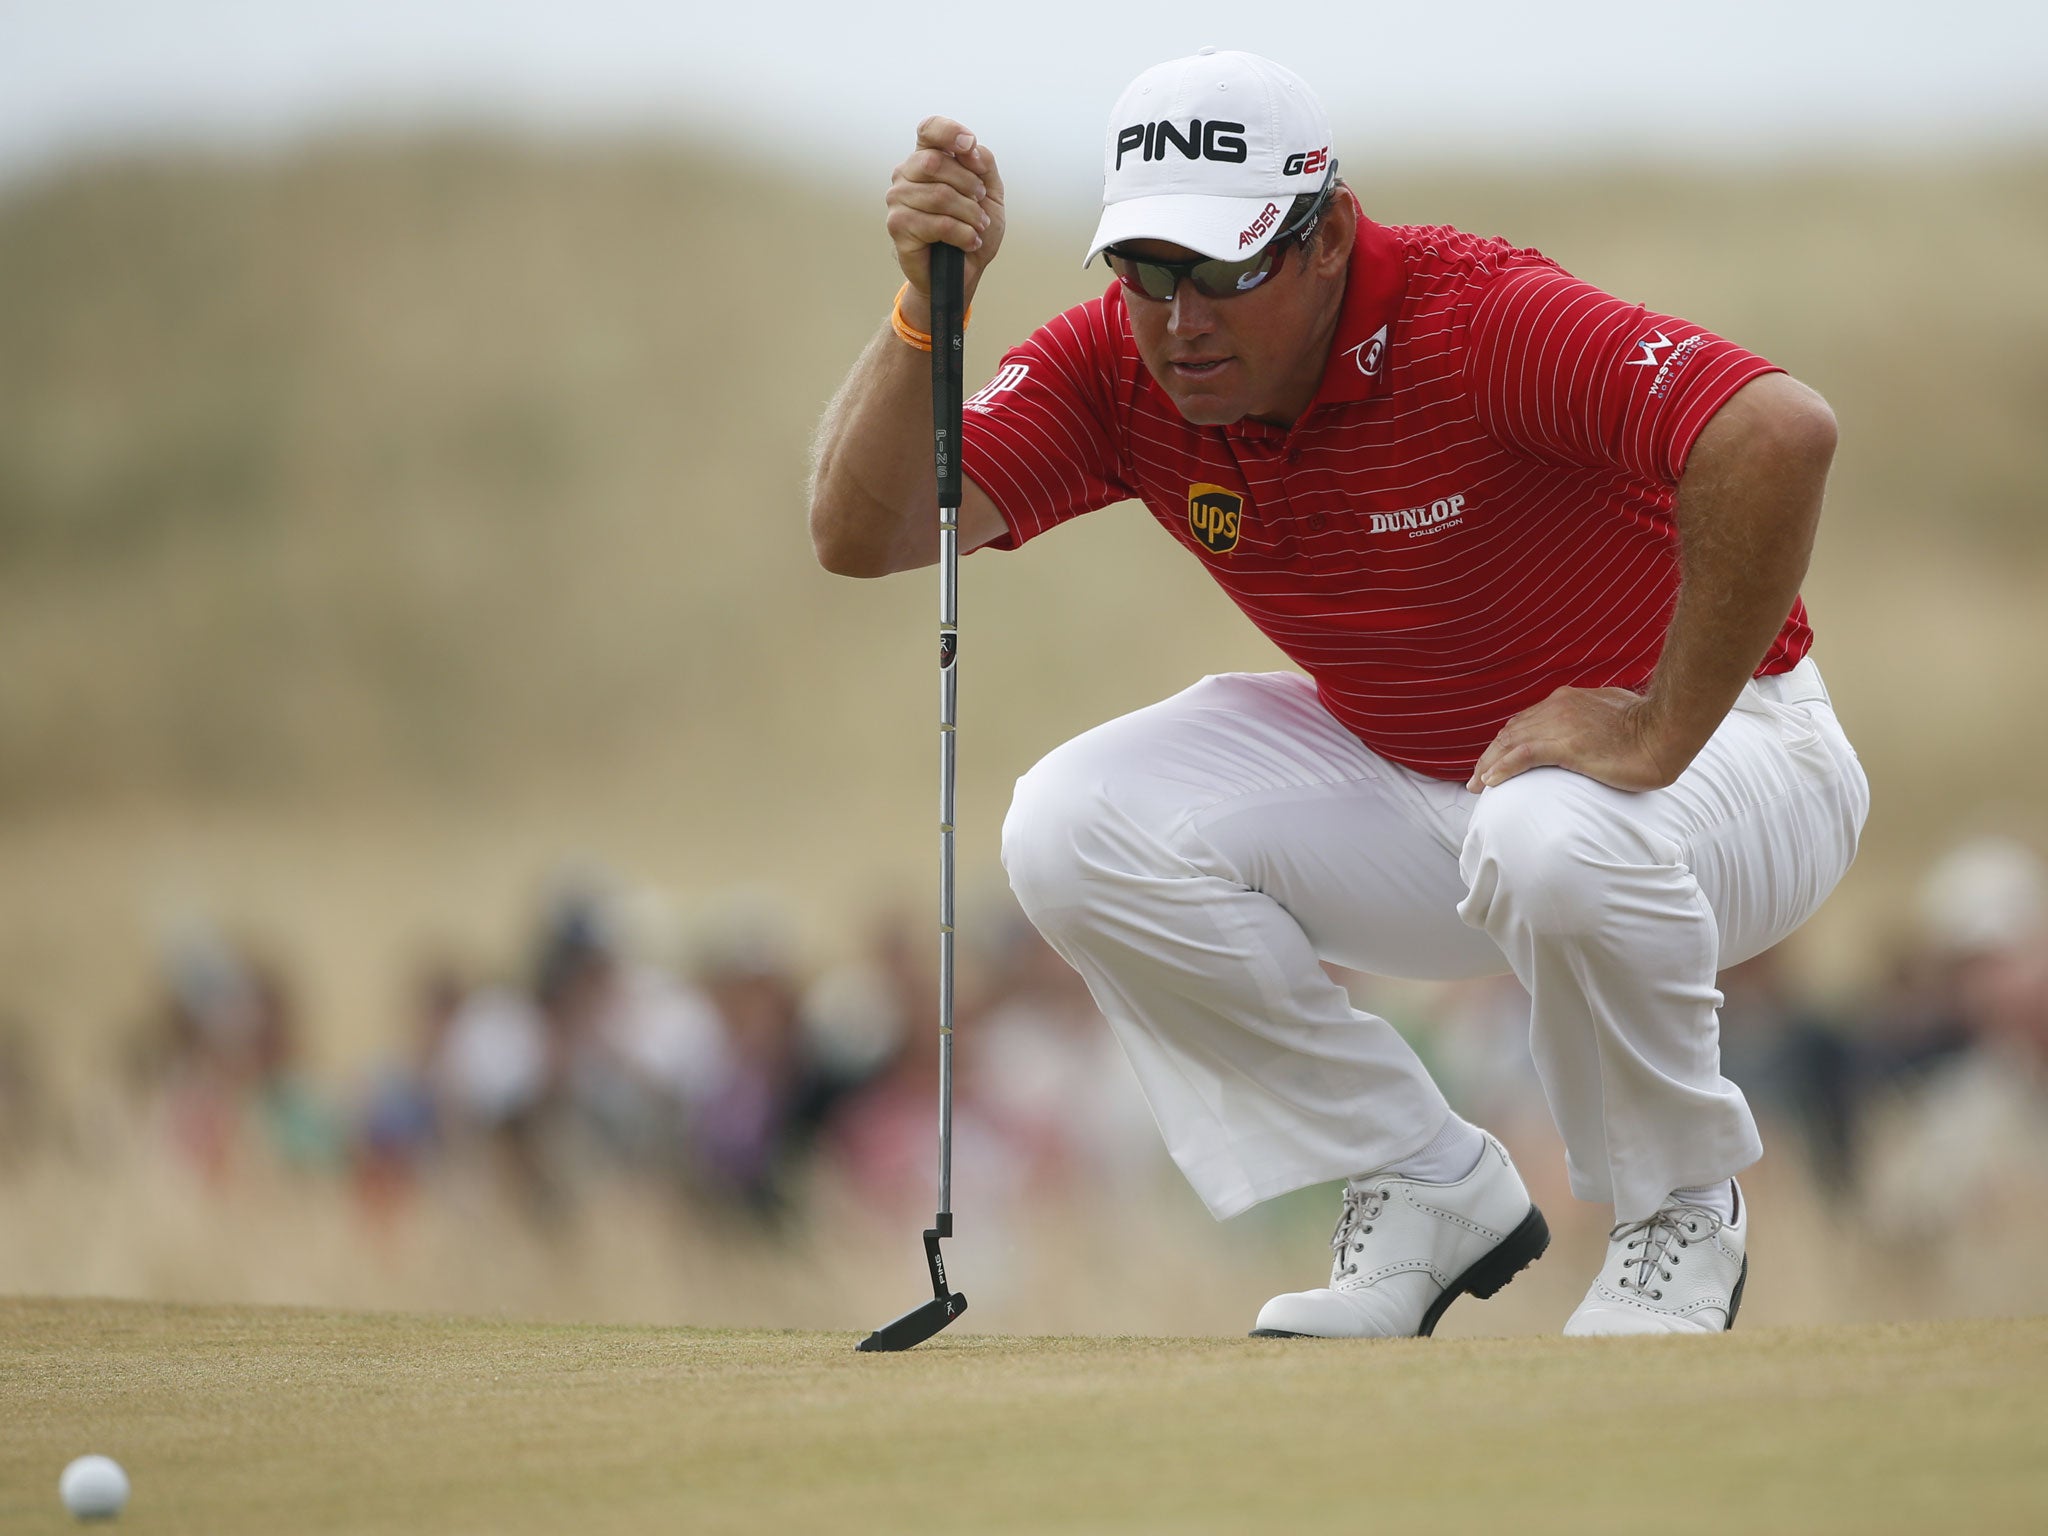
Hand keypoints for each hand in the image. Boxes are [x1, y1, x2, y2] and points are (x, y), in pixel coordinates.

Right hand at [886, 117, 1006, 320]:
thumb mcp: (989, 192)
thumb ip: (983, 164)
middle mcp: (906, 174)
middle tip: (980, 203)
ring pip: (940, 195)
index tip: (970, 146)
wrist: (965, 271)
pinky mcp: (898, 226)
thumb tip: (970, 149)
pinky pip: (937, 223)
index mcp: (926, 158)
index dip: (949, 132)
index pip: (929, 129)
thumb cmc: (973, 228)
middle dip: (969, 184)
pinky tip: (970, 242)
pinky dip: (962, 234)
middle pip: (936, 163)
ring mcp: (897, 199)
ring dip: (970, 214)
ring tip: (978, 227)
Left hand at [1466, 686, 1682, 793]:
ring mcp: (1560, 725)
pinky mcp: (1566, 745)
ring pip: (1511, 743)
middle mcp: (1558, 707)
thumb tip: (1595, 729)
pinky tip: (1491, 782)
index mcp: (1568, 700)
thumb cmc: (1651, 727)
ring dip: (1489, 765)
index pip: (1527, 720)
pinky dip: (1502, 769)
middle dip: (1491, 754)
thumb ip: (1596, 718)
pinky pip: (1522, 756)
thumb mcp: (1616, 714)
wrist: (1667, 730)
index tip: (1496, 759)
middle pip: (1512, 731)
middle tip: (1477, 778)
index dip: (1508, 741)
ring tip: (1477, 785)